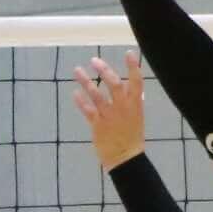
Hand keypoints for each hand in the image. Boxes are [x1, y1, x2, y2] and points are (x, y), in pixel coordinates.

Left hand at [71, 55, 151, 169]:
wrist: (126, 158)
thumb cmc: (132, 136)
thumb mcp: (137, 117)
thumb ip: (133, 102)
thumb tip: (132, 88)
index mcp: (135, 105)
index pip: (137, 82)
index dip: (133, 67)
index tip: (129, 53)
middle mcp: (123, 108)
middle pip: (114, 84)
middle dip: (104, 70)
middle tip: (94, 60)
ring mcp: (109, 116)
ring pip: (96, 94)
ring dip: (85, 81)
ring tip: (77, 69)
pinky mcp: (97, 125)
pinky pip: (87, 110)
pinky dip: (80, 101)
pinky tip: (75, 92)